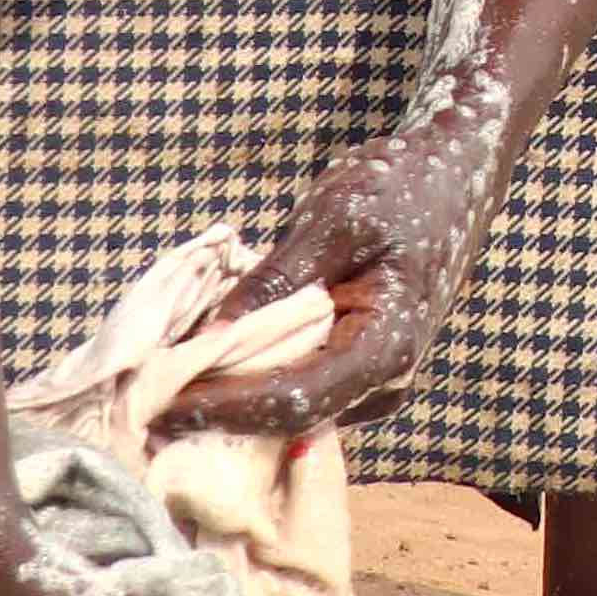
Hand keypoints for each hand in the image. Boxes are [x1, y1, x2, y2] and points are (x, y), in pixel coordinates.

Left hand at [161, 0, 515, 439]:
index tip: (158, 406)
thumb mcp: (335, 218)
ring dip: (230, 400)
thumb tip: (213, 332)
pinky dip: (250, 382)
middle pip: (290, 420)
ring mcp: (374, 384)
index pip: (295, 401)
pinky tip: (204, 364)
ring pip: (291, 412)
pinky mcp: (358, 373)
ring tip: (161, 383)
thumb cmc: (401, 186)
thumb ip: (277, 279)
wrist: (455, 175)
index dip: (224, 409)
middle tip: (141, 404)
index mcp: (387, 347)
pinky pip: (298, 390)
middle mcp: (385, 383)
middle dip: (217, 414)